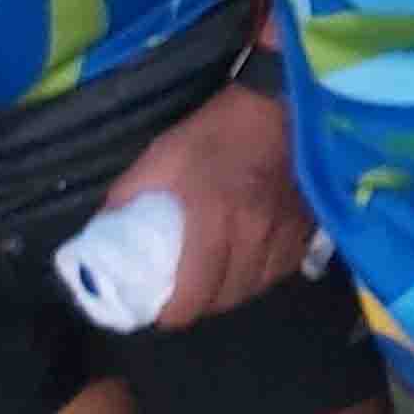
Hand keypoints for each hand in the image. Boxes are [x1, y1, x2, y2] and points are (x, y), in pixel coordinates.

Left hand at [106, 84, 315, 325]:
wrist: (283, 101)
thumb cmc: (219, 130)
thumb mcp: (162, 155)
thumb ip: (130, 196)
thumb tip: (103, 233)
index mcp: (215, 221)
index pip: (195, 295)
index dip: (174, 313)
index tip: (160, 311)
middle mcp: (256, 235)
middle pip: (227, 297)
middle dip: (203, 304)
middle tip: (185, 294)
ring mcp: (287, 233)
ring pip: (258, 286)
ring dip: (234, 290)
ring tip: (216, 282)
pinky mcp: (310, 225)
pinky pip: (285, 268)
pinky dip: (264, 273)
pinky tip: (251, 263)